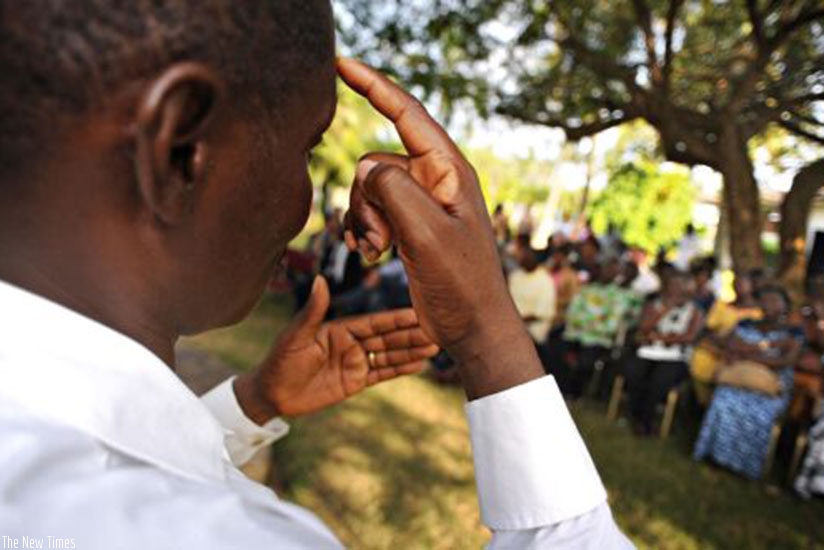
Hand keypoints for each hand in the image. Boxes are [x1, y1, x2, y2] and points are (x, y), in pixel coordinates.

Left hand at [234, 276, 438, 422]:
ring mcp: (355, 363)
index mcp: (341, 328)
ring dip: (410, 351)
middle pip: (387, 339)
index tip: (418, 315)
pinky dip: (399, 369)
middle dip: (410, 336)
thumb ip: (313, 310)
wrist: (272, 394)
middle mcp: (352, 343)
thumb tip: (319, 279)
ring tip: (434, 348)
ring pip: (388, 355)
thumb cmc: (280, 360)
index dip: (396, 320)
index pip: (374, 323)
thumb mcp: (296, 335)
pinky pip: (382, 374)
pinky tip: (418, 365)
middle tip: (436, 333)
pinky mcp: (355, 382)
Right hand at [337, 58, 542, 398]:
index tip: (342, 63)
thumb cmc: (462, 282)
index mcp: (449, 170)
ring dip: (365, 221)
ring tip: (379, 252)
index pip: (407, 113)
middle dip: (366, 200)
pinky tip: (371, 254)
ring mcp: (422, 202)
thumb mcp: (427, 233)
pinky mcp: (410, 224)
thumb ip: (394, 190)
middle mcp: (435, 179)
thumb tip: (368, 169)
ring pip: (369, 190)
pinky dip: (365, 230)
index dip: (374, 85)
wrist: (471, 324)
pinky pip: (372, 211)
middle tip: (381, 240)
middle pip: (376, 163)